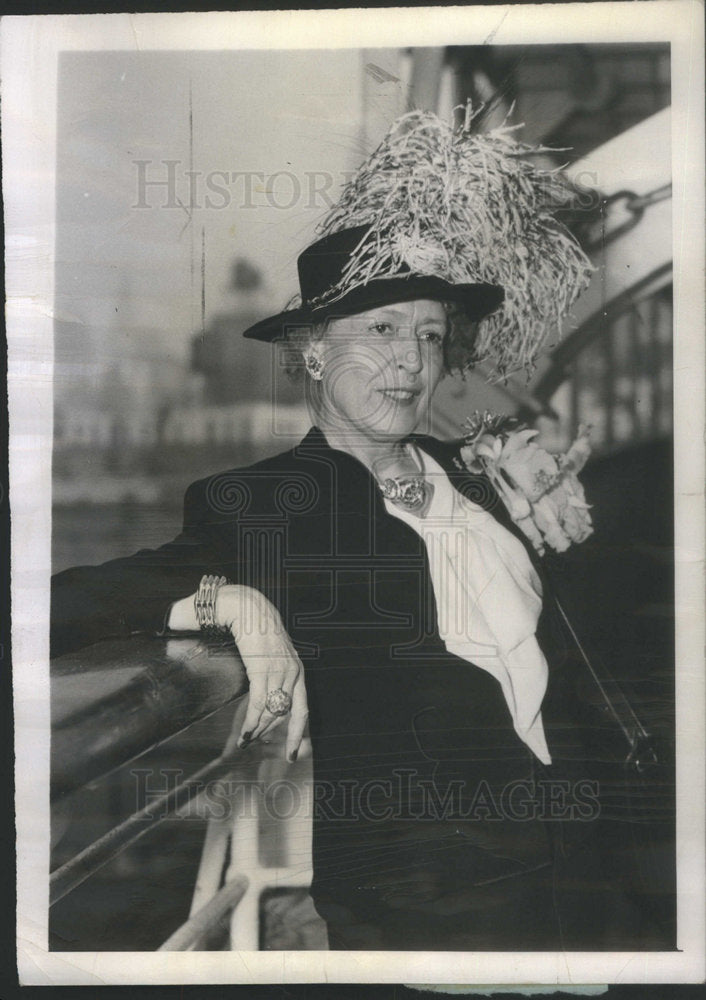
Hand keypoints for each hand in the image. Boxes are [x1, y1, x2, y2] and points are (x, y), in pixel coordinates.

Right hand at [168, 584, 307, 761]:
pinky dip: (251, 721)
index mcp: (297, 670)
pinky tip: (245, 733)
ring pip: (270, 711)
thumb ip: (273, 674)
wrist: (246, 608)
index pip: (302, 709)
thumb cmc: (256, 630)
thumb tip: (265, 698)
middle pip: (284, 714)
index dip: (298, 733)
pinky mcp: (262, 669)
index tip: (293, 753)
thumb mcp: (272, 655)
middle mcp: (292, 673)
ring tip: (246, 741)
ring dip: (258, 729)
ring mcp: (279, 671)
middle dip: (271, 733)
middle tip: (258, 745)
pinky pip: (257, 704)